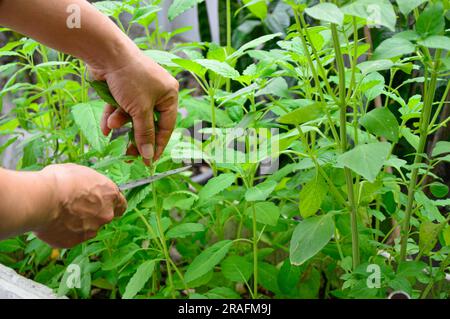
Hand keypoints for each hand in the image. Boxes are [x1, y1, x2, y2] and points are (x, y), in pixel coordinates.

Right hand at [34, 164, 126, 247]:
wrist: (42, 198)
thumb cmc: (60, 180)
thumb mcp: (80, 172)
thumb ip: (89, 184)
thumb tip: (85, 186)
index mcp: (110, 194)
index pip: (121, 204)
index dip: (112, 205)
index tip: (104, 204)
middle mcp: (105, 214)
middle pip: (104, 217)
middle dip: (93, 214)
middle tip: (75, 207)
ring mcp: (91, 230)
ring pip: (88, 228)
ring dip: (78, 223)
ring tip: (59, 213)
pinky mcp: (75, 241)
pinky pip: (71, 237)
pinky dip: (64, 232)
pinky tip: (52, 222)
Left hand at [89, 50, 178, 164]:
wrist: (106, 52)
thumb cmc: (130, 79)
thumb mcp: (140, 110)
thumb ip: (145, 134)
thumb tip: (149, 156)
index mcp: (169, 95)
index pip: (166, 126)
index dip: (158, 144)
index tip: (149, 161)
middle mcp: (156, 92)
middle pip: (148, 122)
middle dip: (136, 136)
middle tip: (129, 155)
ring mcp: (138, 89)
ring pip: (131, 115)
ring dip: (121, 122)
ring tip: (111, 125)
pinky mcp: (122, 88)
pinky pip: (120, 107)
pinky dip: (112, 116)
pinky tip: (105, 127)